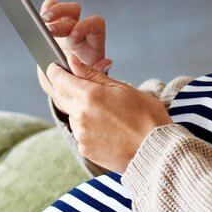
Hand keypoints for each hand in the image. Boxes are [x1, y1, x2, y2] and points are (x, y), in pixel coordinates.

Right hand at [38, 0, 110, 73]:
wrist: (68, 82)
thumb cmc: (81, 79)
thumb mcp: (91, 79)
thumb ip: (97, 72)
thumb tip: (106, 63)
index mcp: (92, 41)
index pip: (95, 24)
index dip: (85, 26)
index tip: (73, 36)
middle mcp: (80, 30)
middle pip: (75, 11)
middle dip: (62, 18)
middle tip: (50, 30)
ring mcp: (66, 26)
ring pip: (62, 8)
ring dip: (53, 11)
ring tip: (42, 20)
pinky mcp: (52, 25)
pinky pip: (51, 7)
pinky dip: (46, 8)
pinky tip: (38, 18)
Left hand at [39, 50, 173, 172]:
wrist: (155, 151)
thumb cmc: (146, 116)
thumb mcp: (122, 88)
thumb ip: (93, 75)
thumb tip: (72, 61)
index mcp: (89, 95)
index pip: (59, 78)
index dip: (55, 71)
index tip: (56, 67)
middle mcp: (79, 115)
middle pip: (61, 97)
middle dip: (67, 89)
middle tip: (86, 88)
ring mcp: (80, 134)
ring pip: (73, 116)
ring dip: (81, 110)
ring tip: (108, 114)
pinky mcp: (84, 149)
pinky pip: (81, 133)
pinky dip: (90, 128)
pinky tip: (109, 129)